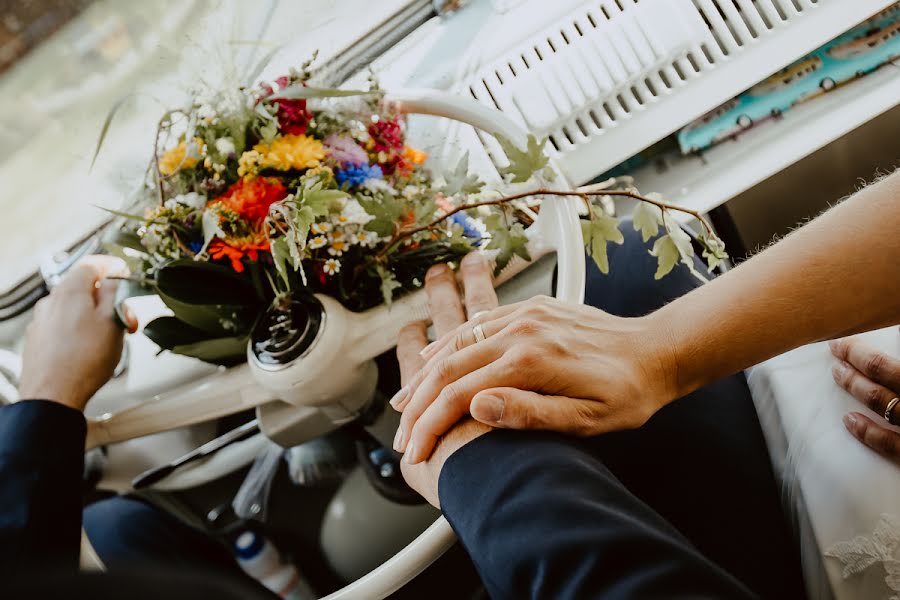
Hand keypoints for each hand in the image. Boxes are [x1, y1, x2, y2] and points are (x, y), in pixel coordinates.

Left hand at [19, 255, 135, 411]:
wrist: (53, 394)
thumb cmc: (85, 360)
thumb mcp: (113, 321)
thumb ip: (114, 293)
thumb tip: (115, 277)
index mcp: (70, 291)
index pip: (92, 264)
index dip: (112, 267)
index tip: (124, 274)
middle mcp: (50, 302)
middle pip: (83, 288)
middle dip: (107, 299)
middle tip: (125, 319)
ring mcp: (41, 321)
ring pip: (73, 308)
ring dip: (94, 316)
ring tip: (111, 339)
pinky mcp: (37, 340)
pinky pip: (62, 326)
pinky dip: (79, 330)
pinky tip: (90, 350)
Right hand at [392, 256, 678, 464]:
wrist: (658, 350)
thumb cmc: (629, 392)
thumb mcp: (587, 419)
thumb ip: (530, 413)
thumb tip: (477, 406)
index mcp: (530, 363)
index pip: (457, 394)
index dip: (428, 425)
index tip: (416, 451)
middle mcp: (521, 332)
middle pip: (447, 367)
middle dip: (416, 404)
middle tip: (404, 434)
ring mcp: (525, 316)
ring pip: (456, 341)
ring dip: (426, 374)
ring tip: (406, 403)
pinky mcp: (531, 309)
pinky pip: (478, 323)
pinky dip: (450, 344)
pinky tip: (435, 358)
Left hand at [830, 336, 899, 463]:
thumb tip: (890, 344)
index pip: (882, 361)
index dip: (858, 349)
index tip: (840, 342)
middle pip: (880, 372)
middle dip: (853, 359)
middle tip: (835, 351)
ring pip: (880, 400)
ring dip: (855, 386)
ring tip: (838, 374)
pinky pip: (890, 444)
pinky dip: (867, 432)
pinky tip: (849, 420)